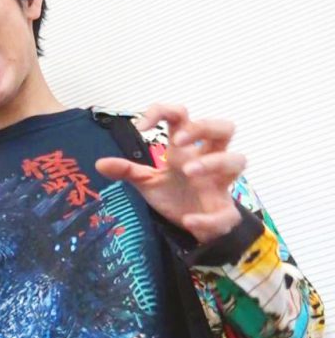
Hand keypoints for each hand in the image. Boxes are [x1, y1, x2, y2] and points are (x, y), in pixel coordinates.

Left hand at [95, 104, 244, 242]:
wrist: (193, 226)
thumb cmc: (174, 195)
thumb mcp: (147, 182)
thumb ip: (127, 171)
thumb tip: (99, 164)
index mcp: (186, 150)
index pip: (182, 116)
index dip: (162, 111)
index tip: (141, 126)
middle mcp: (208, 160)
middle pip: (224, 128)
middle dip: (204, 127)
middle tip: (179, 140)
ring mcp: (221, 184)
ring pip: (238, 159)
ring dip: (214, 162)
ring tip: (188, 171)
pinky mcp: (226, 212)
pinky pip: (227, 212)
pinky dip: (207, 218)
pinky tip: (188, 220)